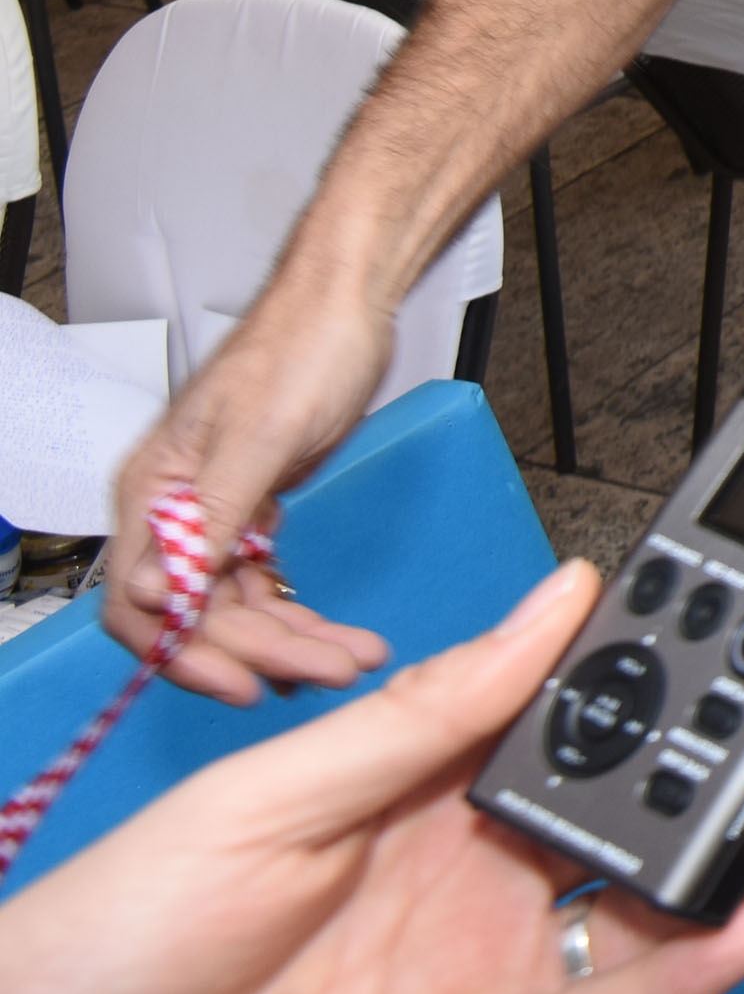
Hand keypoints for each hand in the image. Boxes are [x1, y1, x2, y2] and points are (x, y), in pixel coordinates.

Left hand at [0, 561, 743, 993]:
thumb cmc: (78, 965)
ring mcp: (476, 980)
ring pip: (650, 910)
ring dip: (742, 861)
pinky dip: (686, 982)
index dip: (668, 658)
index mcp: (410, 791)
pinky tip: (740, 926)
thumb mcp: (251, 804)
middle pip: (640, 803)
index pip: (572, 706)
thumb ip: (416, 717)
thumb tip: (550, 608)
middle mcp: (460, 880)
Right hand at [106, 296, 404, 702]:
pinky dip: (294, 610)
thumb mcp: (258, 438)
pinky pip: (262, 581)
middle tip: (330, 671)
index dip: (185, 653)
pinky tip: (328, 636)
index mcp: (153, 493)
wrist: (348, 308)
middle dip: (263, 649)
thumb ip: (210, 518)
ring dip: (289, 637)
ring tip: (351, 659)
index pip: (142, 603)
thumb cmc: (300, 350)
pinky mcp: (257, 512)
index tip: (242, 684)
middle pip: (198, 613)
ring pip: (236, 604)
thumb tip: (157, 589)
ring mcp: (217, 515)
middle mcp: (175, 512)